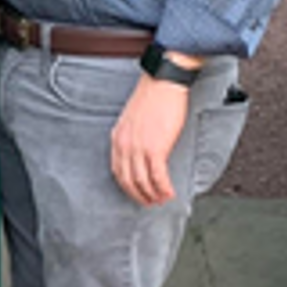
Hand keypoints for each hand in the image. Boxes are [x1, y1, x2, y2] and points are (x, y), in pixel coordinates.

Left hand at [110, 74, 191, 206]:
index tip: (136, 193)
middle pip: (128, 180)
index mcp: (117, 137)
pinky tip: (169, 193)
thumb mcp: (133, 119)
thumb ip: (132, 137)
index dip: (127, 187)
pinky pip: (158, 176)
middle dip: (139, 195)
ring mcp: (139, 148)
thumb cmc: (152, 97)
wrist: (163, 83)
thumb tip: (141, 152)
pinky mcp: (155, 148)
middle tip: (149, 202)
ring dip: (153, 195)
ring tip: (161, 200)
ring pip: (143, 182)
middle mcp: (124, 145)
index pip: (117, 171)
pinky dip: (164, 188)